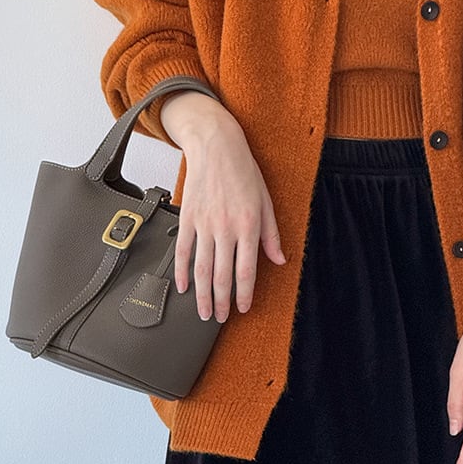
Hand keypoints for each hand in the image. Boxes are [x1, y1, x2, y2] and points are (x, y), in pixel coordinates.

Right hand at [163, 97, 287, 321]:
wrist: (216, 145)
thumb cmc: (244, 170)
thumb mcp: (266, 201)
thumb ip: (271, 234)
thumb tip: (280, 260)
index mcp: (249, 226)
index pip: (246, 269)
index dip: (244, 293)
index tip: (242, 308)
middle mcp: (226, 228)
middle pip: (222, 275)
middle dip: (221, 301)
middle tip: (218, 318)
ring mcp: (204, 224)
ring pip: (202, 268)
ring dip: (202, 294)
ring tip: (202, 311)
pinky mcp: (188, 217)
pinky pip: (184, 250)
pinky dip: (182, 271)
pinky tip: (183, 286)